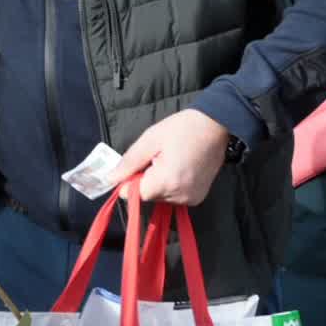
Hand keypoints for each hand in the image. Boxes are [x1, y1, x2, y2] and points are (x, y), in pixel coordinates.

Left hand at [108, 109, 230, 205]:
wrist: (216, 126)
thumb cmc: (182, 129)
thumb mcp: (150, 140)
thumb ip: (129, 162)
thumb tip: (109, 179)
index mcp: (167, 182)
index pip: (135, 195)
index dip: (130, 180)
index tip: (138, 164)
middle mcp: (180, 196)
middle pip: (148, 196)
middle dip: (146, 179)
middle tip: (157, 157)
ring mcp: (191, 199)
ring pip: (160, 197)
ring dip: (158, 182)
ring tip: (170, 160)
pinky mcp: (197, 198)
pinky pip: (174, 196)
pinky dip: (170, 185)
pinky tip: (178, 167)